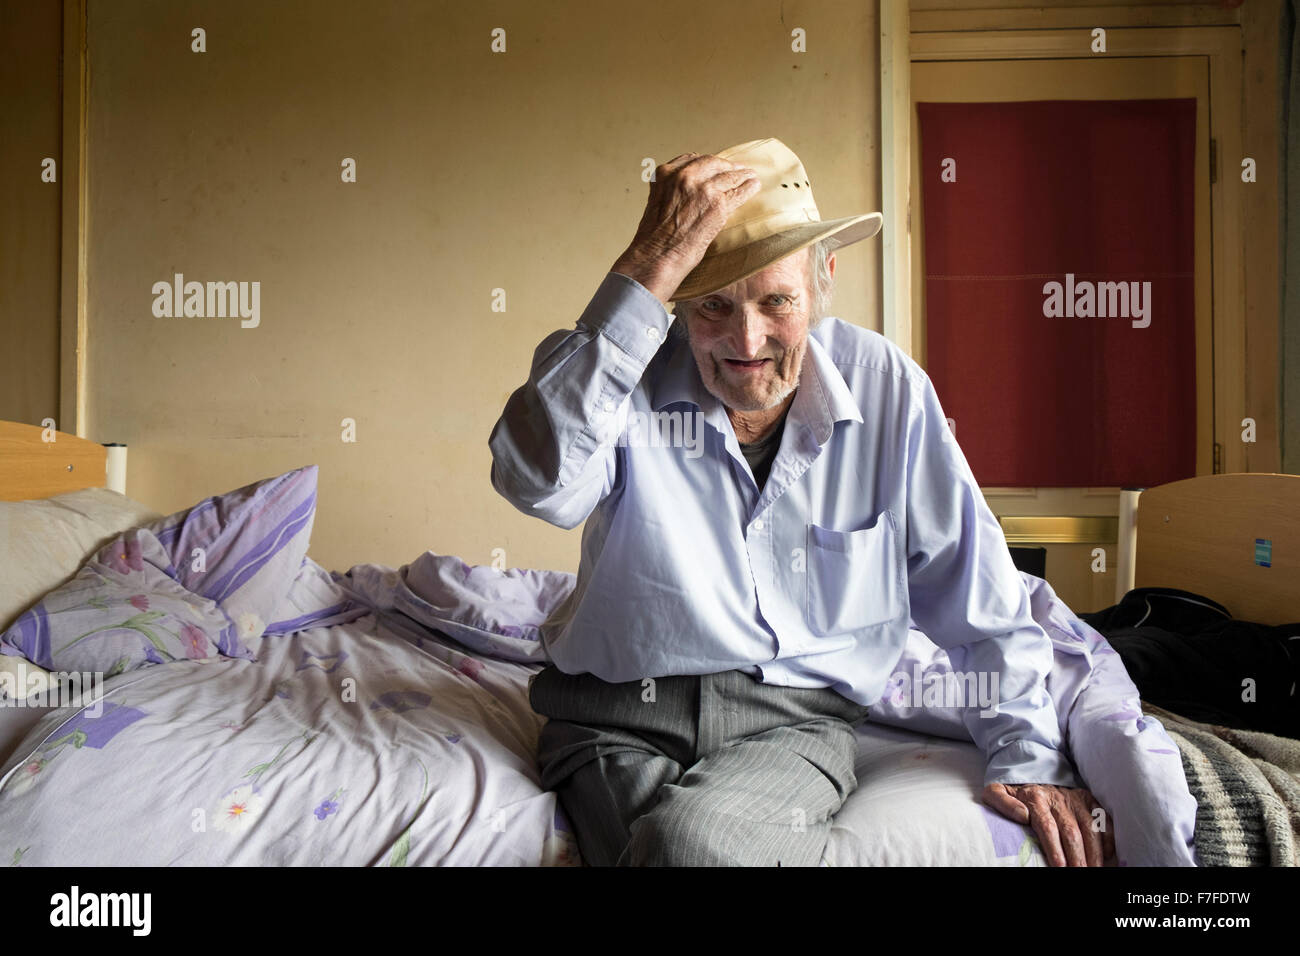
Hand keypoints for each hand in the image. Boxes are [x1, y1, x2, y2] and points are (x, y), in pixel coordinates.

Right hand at [611, 152, 761, 303]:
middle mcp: (684, 176)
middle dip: (726, 166)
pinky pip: (738, 191)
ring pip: (728, 175)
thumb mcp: (655, 203)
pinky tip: (754, 186)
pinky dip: (748, 188)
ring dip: (741, 175)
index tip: (714, 167)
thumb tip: (686, 196)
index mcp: (665, 174)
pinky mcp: (718, 204)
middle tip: (736, 170)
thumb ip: (670, 192)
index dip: (706, 164)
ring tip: (750, 177)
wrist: (657, 255)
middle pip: (713, 163)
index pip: (691, 159)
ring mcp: (703, 189)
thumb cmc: (653, 239)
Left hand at [982, 783, 1114, 866]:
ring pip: (1090, 826)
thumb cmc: (1013, 788)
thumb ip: (1002, 802)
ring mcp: (1075, 798)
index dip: (1054, 848)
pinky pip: (1103, 817)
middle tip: (1080, 873)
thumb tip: (1022, 816)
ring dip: (1094, 851)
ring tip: (1095, 868)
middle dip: (1077, 856)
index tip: (1059, 867)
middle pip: (1071, 831)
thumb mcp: (995, 790)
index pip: (1047, 826)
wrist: (1030, 766)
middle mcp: (1058, 798)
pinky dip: (1108, 835)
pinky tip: (1107, 853)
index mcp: (1035, 798)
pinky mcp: (1088, 798)